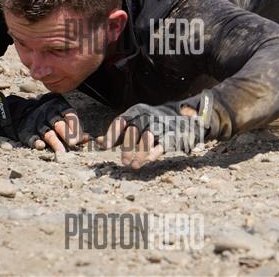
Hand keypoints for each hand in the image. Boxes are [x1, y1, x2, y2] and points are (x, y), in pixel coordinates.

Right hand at [12, 94, 88, 151]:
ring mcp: (38, 123)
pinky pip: (32, 138)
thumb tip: (87, 138)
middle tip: (73, 143)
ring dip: (55, 142)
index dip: (75, 126)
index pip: (69, 115)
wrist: (24, 113)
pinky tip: (41, 146)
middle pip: (58, 123)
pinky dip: (36, 142)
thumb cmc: (52, 116)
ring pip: (47, 133)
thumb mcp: (63, 116)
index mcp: (59, 107)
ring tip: (61, 152)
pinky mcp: (28, 132)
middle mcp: (48, 114)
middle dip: (66, 133)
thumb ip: (75, 127)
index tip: (80, 138)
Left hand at [97, 92, 212, 168]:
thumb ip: (118, 134)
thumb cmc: (149, 122)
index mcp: (136, 112)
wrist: (179, 116)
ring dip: (140, 153)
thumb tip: (99, 142)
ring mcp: (160, 125)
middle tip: (123, 162)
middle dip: (128, 147)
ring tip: (134, 166)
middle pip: (134, 131)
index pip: (121, 120)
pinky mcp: (171, 135)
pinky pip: (163, 143)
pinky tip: (149, 161)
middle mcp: (147, 116)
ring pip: (148, 138)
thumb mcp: (134, 123)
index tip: (106, 146)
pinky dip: (155, 152)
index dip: (113, 133)